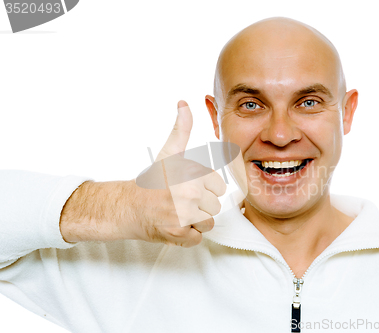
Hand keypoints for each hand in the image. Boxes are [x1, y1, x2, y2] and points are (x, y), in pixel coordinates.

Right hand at [131, 100, 225, 246]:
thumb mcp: (170, 153)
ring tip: (177, 214)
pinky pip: (197, 238)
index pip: (218, 188)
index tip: (187, 188)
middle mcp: (190, 193)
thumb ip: (181, 129)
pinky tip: (173, 225)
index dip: (205, 190)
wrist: (127, 206)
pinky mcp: (177, 233)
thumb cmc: (151, 181)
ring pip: (208, 223)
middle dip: (200, 207)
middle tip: (180, 202)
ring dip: (195, 222)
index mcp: (193, 173)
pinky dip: (186, 236)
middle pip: (214, 207)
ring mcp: (184, 214)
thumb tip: (184, 103)